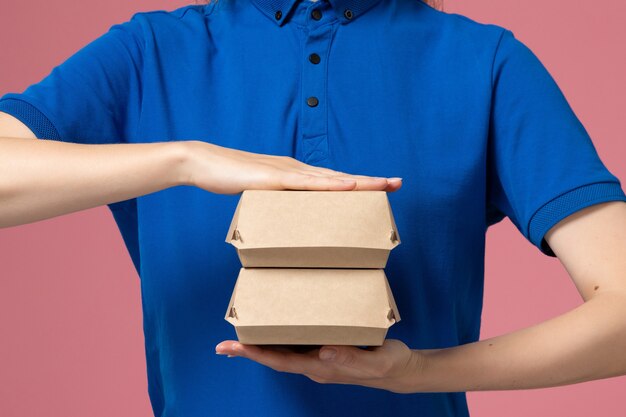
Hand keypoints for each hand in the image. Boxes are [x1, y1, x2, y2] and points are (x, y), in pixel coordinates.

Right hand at [178, 141, 401, 193]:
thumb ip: (276, 202)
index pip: (333, 181)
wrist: (204, 163)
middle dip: (371, 181)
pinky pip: (308, 183)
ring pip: (332, 178)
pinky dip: (332, 185)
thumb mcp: (260, 195)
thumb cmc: (230, 179)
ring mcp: (288, 172)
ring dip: (360, 181)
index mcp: (296, 175)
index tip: (381, 187)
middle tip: (398, 183)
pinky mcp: (275, 178)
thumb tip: (288, 219)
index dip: (358, 184)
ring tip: (385, 185)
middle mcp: (298, 170)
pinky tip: (351, 186)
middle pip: (341, 177)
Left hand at [215, 339, 423, 392]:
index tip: (232, 347)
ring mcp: (320, 359)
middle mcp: (315, 364)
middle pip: (274, 358)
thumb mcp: (375, 361)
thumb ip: (352, 358)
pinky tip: (277, 326)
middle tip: (222, 345)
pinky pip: (296, 344)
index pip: (281, 361)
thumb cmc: (389, 364)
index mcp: (322, 367)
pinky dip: (280, 337)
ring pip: (283, 351)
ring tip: (240, 334)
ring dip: (261, 345)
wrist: (401, 370)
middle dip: (248, 351)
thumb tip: (324, 351)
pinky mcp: (327, 350)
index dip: (255, 353)